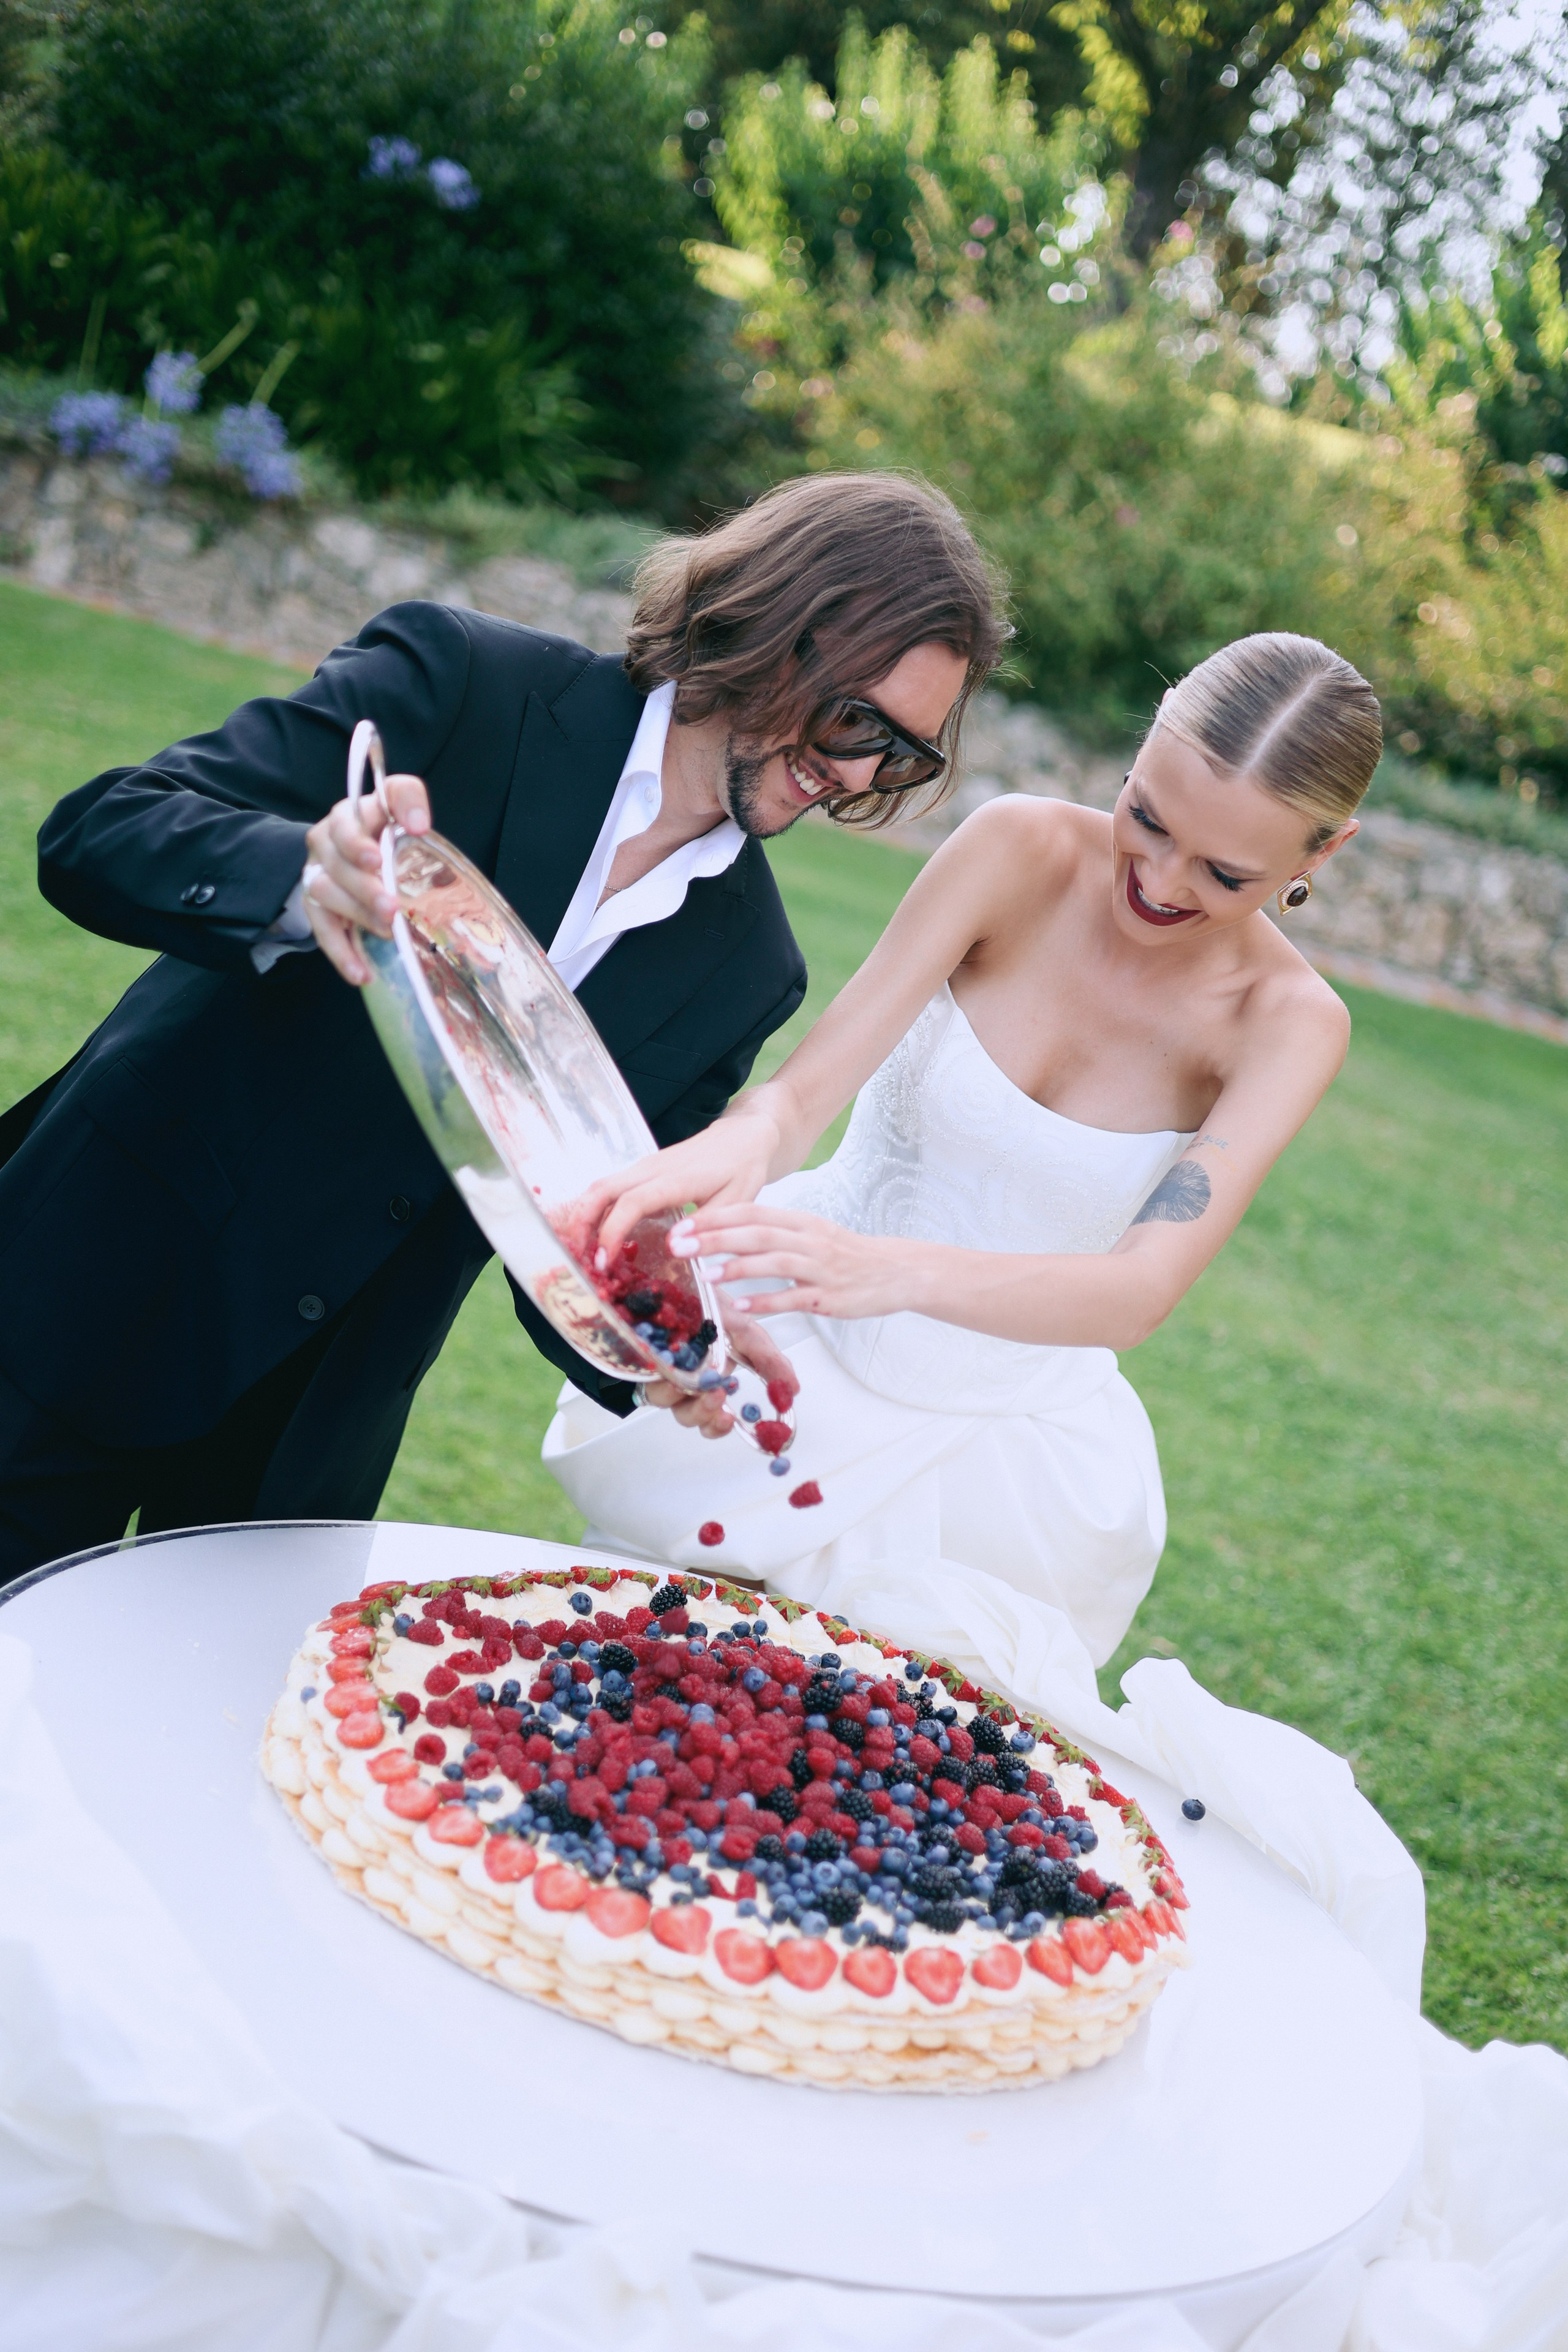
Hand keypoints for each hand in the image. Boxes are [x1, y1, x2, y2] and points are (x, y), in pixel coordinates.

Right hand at [301, 770, 431, 985]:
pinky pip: (322, 931)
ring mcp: (317, 874)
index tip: (377, 860)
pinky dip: (342, 954)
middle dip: (365, 889)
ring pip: (326, 895)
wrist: (360, 850)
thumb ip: (408, 801)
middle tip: (392, 908)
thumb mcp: (399, 804)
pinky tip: (361, 974)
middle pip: (337, 865)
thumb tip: (417, 825)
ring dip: (357, 916)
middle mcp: (326, 842)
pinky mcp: (317, 906)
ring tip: (388, 932)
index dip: (357, 842)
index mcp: (348, 815)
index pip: (346, 822)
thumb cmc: (387, 828)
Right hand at [578, 1109, 781, 1263]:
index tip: (604, 1260)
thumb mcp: (737, 1201)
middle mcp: (652, 1168)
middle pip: (602, 1189)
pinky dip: (596, 1210)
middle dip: (582, 1223)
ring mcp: (644, 1166)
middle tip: (578, 1258)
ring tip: (581, 1251)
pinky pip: (610, 1187)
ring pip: (601, 1186)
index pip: (632, 1202)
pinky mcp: (642, 1169)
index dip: (612, 1231)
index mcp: (676, 1178)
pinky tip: (597, 1235)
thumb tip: (673, 1248)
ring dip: (584, 1216)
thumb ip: (707, 1225)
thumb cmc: (742, 1169)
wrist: (742, 1137)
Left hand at [640, 1313, 797, 1439]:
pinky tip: (676, 1363)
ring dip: (685, 1396)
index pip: (715, 1418)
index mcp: (713, 1380)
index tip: (731, 1420)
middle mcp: (688, 1382)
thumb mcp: (747, 1330)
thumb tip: (794, 1389)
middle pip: (692, 1417)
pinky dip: (664, 1374)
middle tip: (719, 1401)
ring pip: (669, 1403)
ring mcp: (665, 1373)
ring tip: (699, 1381)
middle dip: (706, 1415)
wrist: (679, 1277)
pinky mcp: (643, 1361)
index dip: (720, 1425)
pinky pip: (650, 1378)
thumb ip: (768, 1360)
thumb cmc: (712, 1304)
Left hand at [672, 1204, 906, 1321]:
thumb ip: (774, 1233)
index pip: (753, 1212)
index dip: (716, 1216)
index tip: (683, 1223)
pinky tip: (742, 1306)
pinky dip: (767, 1302)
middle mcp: (810, 1241)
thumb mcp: (811, 1234)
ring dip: (738, 1268)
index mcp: (802, 1222)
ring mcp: (821, 1269)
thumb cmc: (848, 1255)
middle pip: (758, 1233)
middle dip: (715, 1238)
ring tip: (706, 1274)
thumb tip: (727, 1235)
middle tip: (680, 1244)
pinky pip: (794, 1299)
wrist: (897, 1271)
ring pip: (775, 1263)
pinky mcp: (829, 1297)